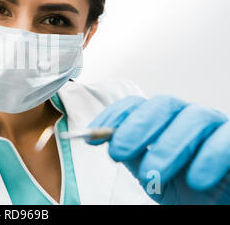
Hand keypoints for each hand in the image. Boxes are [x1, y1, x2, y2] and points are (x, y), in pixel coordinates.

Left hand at [87, 95, 229, 204]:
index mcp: (164, 122)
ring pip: (194, 119)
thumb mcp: (152, 174)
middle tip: (118, 152)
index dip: (114, 116)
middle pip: (163, 105)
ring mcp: (215, 126)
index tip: (91, 137)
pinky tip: (195, 180)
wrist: (217, 203)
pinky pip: (226, 140)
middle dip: (136, 127)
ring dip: (167, 147)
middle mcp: (188, 117)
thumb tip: (104, 139)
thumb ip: (133, 156)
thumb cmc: (185, 187)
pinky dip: (209, 158)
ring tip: (151, 176)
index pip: (137, 105)